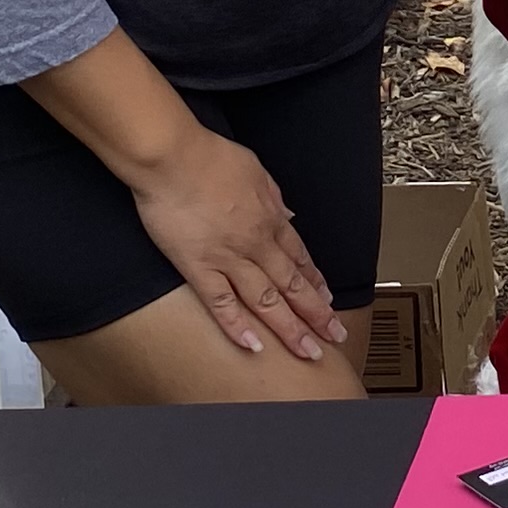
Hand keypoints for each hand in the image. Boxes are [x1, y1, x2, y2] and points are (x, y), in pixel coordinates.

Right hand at [129, 122, 340, 358]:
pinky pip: (221, 302)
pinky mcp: (197, 267)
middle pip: (291, 284)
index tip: (328, 300)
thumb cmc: (209, 156)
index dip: (315, 281)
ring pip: (266, 300)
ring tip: (308, 351)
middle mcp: (256, 243)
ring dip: (290, 328)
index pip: (299, 257)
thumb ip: (272, 196)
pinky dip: (237, 325)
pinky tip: (254, 345)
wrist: (173, 157)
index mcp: (270, 218)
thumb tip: (285, 214)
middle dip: (316, 313)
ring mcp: (228, 258)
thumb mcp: (255, 169)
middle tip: (335, 336)